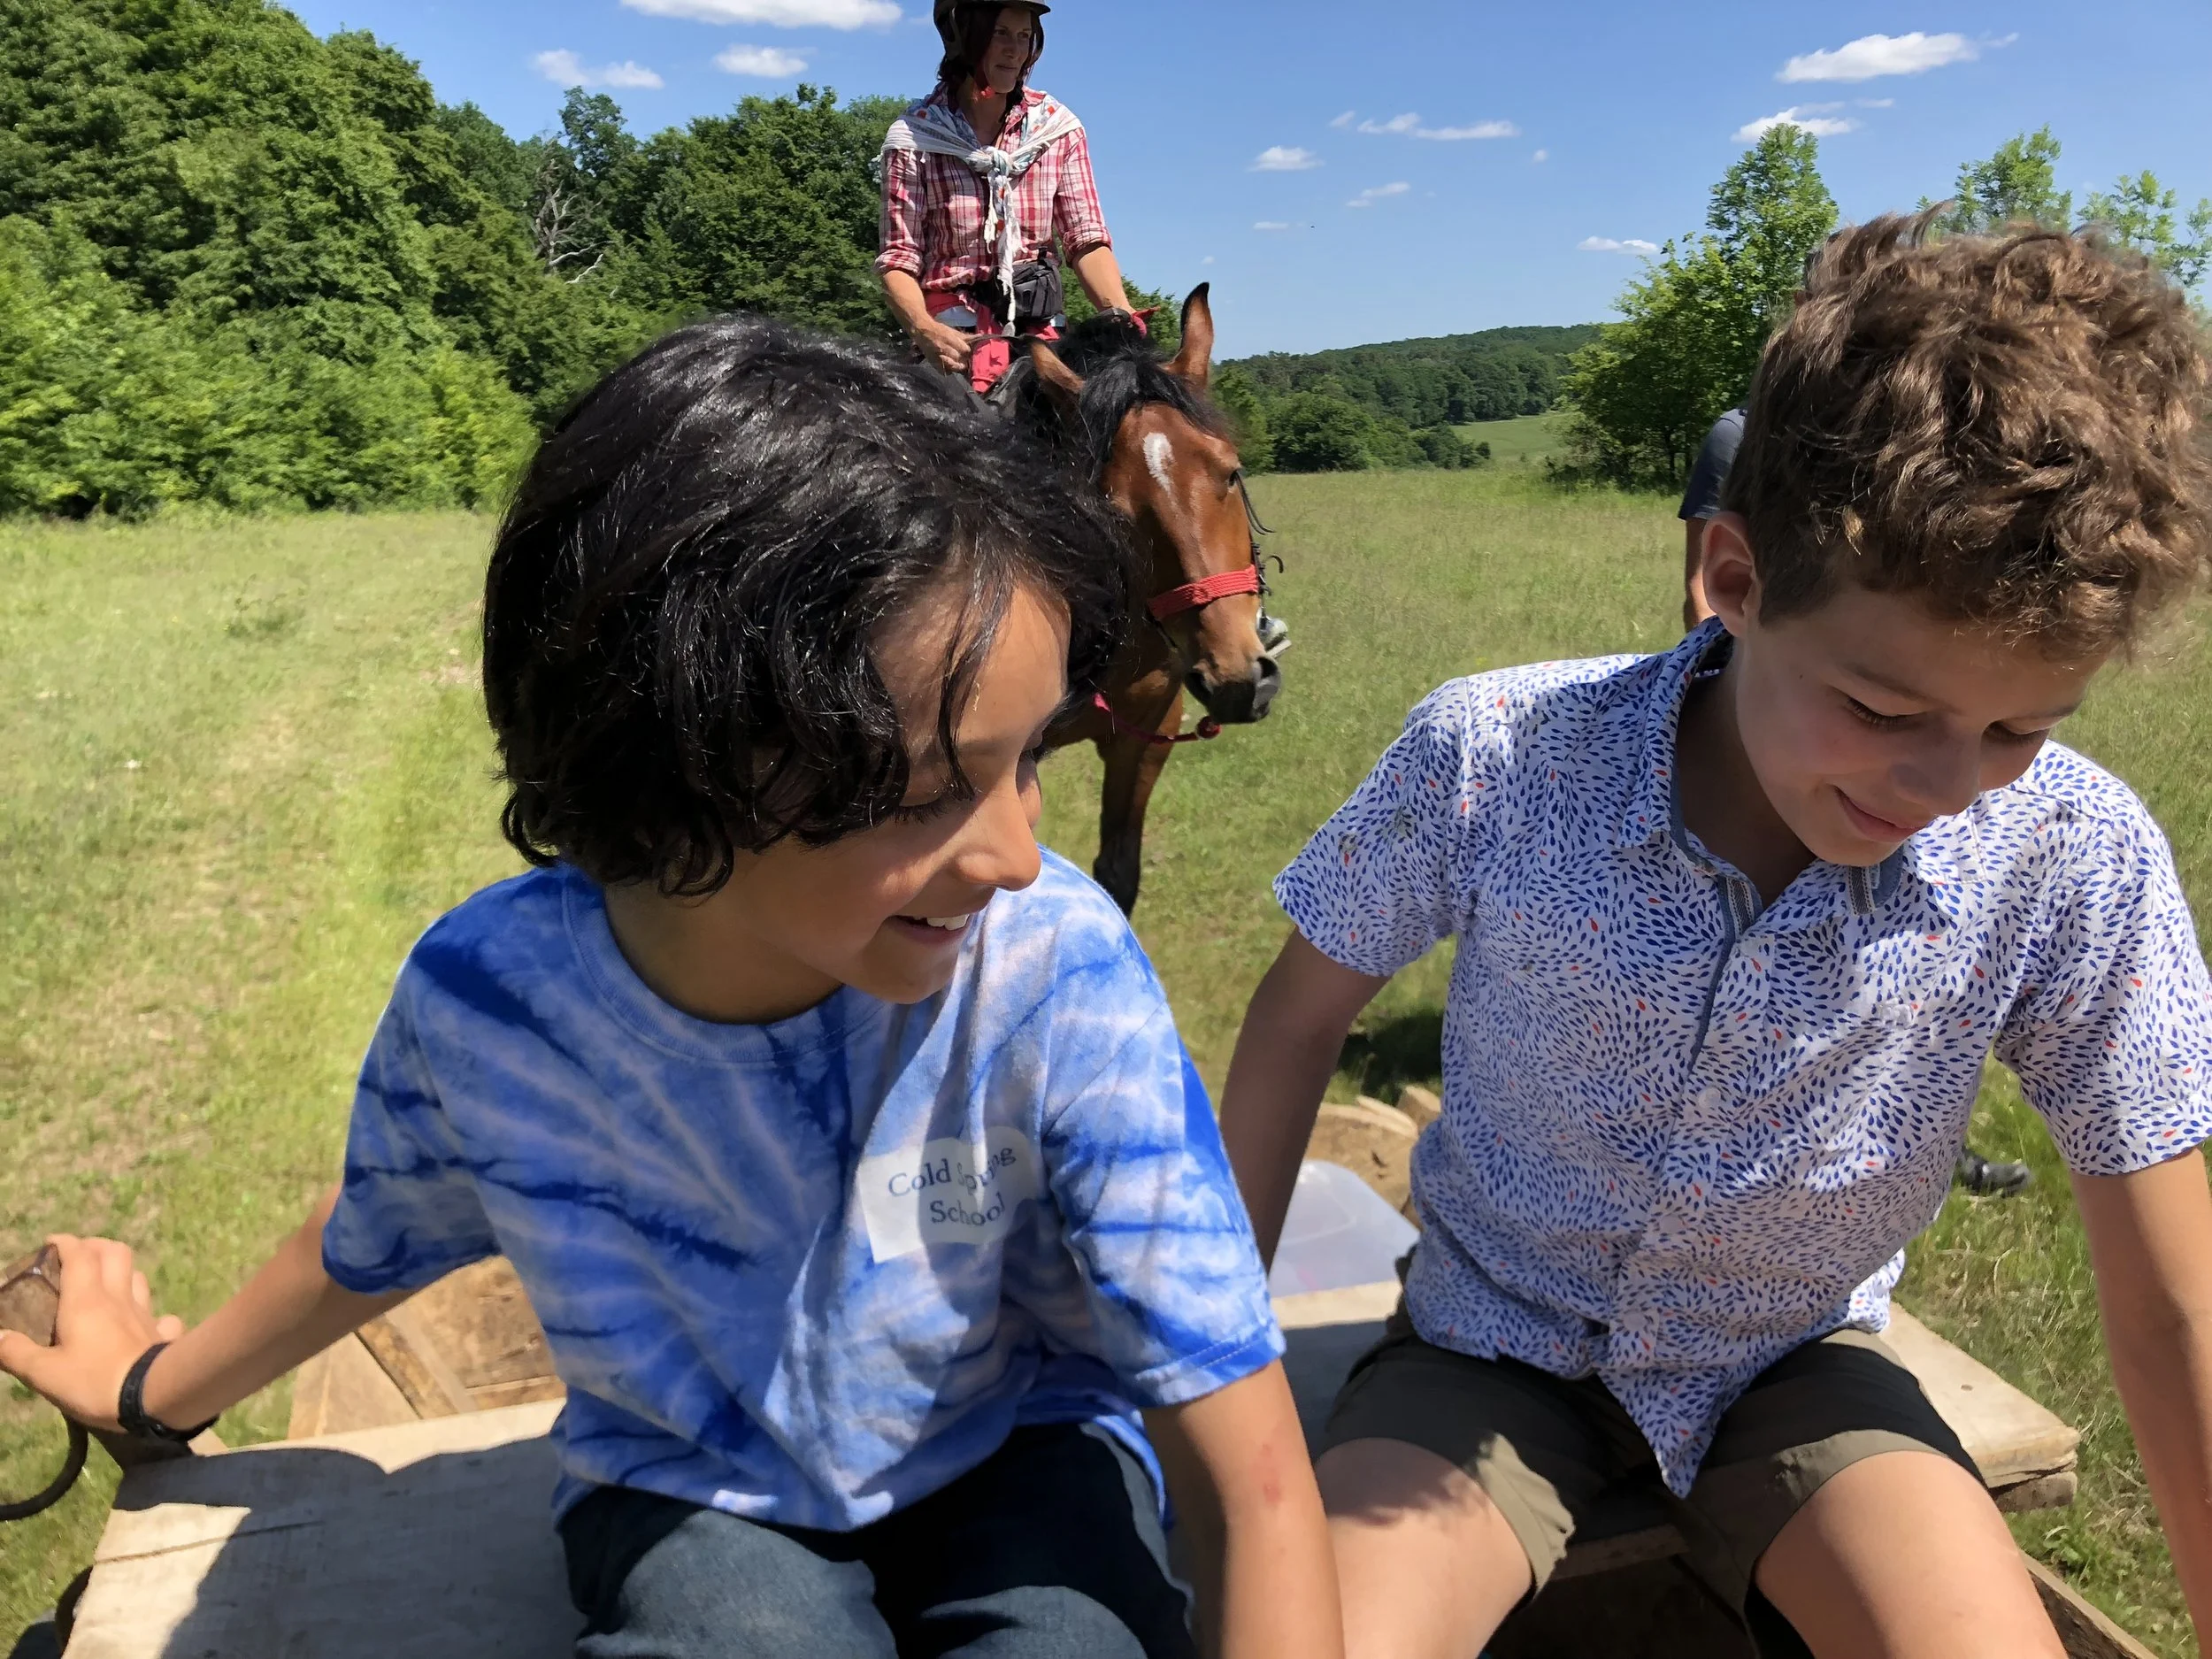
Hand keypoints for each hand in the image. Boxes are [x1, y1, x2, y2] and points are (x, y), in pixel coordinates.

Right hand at [0, 1236, 184, 1432]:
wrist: (153, 1397)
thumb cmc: (93, 1381)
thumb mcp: (43, 1373)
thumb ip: (15, 1352)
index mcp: (87, 1300)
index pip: (79, 1254)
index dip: (64, 1243)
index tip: (50, 1244)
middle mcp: (119, 1298)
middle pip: (116, 1253)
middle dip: (96, 1247)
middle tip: (78, 1258)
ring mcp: (145, 1315)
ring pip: (138, 1278)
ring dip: (122, 1273)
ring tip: (106, 1286)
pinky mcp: (163, 1335)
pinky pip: (162, 1317)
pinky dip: (152, 1316)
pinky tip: (142, 1325)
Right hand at [920, 322, 975, 376]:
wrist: (922, 331)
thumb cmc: (939, 330)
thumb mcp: (952, 331)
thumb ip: (965, 336)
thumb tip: (979, 336)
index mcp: (949, 338)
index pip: (964, 349)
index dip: (967, 352)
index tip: (967, 352)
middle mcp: (943, 348)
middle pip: (959, 359)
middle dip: (964, 360)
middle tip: (965, 360)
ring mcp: (937, 357)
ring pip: (953, 366)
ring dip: (957, 366)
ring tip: (958, 364)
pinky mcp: (933, 363)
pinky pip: (945, 372)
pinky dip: (949, 370)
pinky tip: (950, 366)